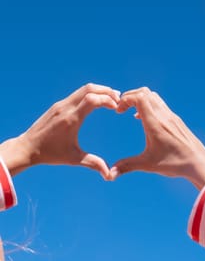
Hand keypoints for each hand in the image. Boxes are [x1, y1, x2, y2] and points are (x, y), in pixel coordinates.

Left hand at [0, 83, 119, 179]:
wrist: (26, 148)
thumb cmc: (50, 154)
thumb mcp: (73, 159)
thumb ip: (93, 164)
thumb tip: (109, 175)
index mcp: (71, 119)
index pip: (92, 99)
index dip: (108, 100)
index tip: (117, 108)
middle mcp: (66, 107)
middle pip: (90, 88)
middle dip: (107, 91)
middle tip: (119, 99)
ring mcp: (61, 104)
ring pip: (84, 88)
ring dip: (100, 90)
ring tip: (112, 98)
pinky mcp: (59, 105)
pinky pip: (78, 93)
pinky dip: (91, 93)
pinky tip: (98, 101)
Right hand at [110, 87, 204, 189]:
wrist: (198, 162)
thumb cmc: (175, 163)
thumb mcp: (148, 164)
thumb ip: (127, 166)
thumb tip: (110, 175)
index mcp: (155, 123)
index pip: (140, 97)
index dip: (125, 99)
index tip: (118, 111)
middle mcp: (164, 115)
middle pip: (145, 92)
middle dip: (130, 97)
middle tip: (121, 109)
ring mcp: (171, 116)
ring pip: (153, 96)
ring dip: (140, 99)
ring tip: (130, 112)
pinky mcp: (176, 119)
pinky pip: (160, 104)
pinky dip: (148, 105)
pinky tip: (143, 120)